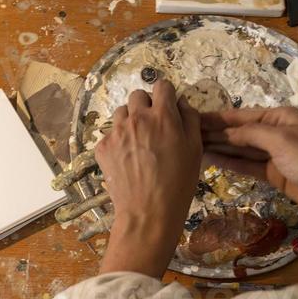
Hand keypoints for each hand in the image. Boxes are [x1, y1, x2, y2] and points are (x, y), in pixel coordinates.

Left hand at [95, 81, 202, 278]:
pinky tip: (127, 158)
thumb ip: (190, 119)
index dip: (166, 94)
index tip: (168, 107)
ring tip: (138, 142)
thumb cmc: (178, 182)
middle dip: (146, 105)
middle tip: (153, 125)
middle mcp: (136, 118)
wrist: (148, 212)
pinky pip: (110, 133)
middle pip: (138, 95)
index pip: (162, 86)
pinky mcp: (103, 147)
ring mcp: (116, 132)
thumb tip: (181, 103)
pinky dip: (119, 140)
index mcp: (162, 116)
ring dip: (130, 120)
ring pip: (121, 112)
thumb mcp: (195, 150)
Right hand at [201, 106, 297, 239]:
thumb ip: (251, 134)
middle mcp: (276, 132)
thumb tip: (226, 132)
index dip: (218, 118)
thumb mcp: (281, 141)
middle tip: (186, 134)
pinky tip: (212, 160)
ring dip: (220, 148)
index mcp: (280, 117)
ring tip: (193, 147)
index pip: (242, 116)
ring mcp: (274, 154)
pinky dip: (230, 163)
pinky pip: (247, 166)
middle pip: (240, 131)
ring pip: (241, 149)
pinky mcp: (274, 174)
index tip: (194, 118)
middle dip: (215, 132)